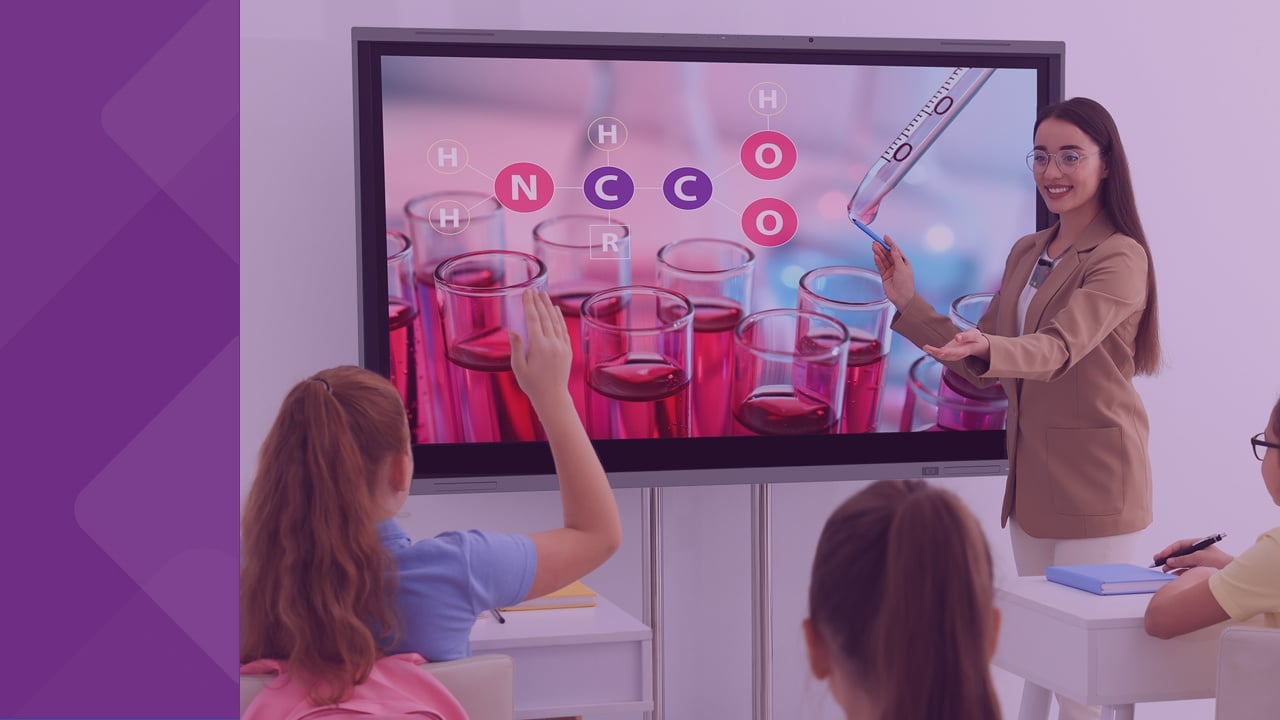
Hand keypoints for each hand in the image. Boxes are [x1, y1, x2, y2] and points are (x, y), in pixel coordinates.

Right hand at [509, 289, 572, 409]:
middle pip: (545, 317)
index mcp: (538, 346)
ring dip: (549, 307)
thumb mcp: (518, 367)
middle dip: (539, 302)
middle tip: (534, 289)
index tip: (527, 293)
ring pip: (555, 321)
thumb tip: (513, 330)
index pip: (533, 319)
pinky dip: (559, 318)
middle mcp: (552, 343)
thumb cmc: (532, 384)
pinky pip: (563, 330)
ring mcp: (562, 346)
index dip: (529, 304)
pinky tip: (556, 311)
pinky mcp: (567, 350)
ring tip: (544, 295)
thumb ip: (516, 347)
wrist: (552, 397)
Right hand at [870, 234, 914, 309]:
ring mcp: (890, 270)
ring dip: (879, 253)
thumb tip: (893, 247)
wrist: (902, 297)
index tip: (885, 237)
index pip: (896, 250)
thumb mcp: (902, 268)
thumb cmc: (906, 284)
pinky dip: (878, 261)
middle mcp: (897, 265)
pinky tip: (875, 256)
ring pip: (883, 259)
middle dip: (882, 248)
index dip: (890, 243)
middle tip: (876, 242)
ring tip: (874, 247)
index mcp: (904, 262)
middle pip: (888, 254)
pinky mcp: (884, 276)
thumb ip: (896, 257)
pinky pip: (880, 266)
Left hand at [923, 328, 990, 361]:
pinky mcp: (947, 351)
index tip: (941, 351)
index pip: (956, 353)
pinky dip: (932, 351)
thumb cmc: (974, 338)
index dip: (949, 352)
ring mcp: (952, 354)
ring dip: (933, 352)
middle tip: (929, 349)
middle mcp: (957, 355)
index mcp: (965, 350)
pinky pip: (939, 353)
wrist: (975, 344)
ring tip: (926, 347)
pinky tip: (926, 347)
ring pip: (942, 356)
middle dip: (938, 353)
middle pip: (947, 356)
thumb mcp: (973, 334)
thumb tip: (957, 338)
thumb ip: (966, 336)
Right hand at [1154, 537, 1233, 570]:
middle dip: (1168, 558)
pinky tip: (1173, 575)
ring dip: (1172, 566)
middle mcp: (1197, 552)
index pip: (1179, 545)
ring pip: (1181, 562)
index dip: (1168, 550)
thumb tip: (1170, 561)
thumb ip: (1183, 559)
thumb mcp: (1199, 557)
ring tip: (1164, 570)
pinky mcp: (1200, 569)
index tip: (1160, 556)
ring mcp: (1198, 561)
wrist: (1232, 573)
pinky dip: (1178, 572)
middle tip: (1157, 562)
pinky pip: (1186, 570)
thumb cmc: (1220, 561)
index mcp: (1197, 544)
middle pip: (1179, 554)